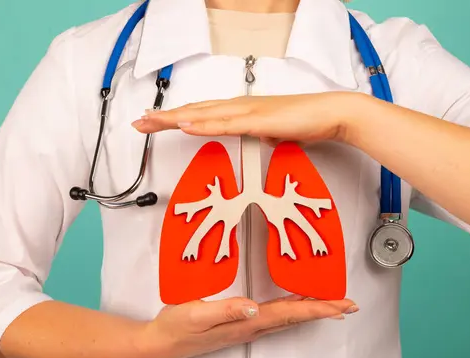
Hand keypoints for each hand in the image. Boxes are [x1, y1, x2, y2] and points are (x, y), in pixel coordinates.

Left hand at [132, 92, 362, 143]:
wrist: (330, 114)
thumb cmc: (305, 121)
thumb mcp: (274, 132)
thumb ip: (260, 134)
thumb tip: (256, 139)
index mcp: (241, 110)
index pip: (202, 112)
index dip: (176, 117)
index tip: (155, 123)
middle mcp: (239, 106)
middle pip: (194, 110)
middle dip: (164, 117)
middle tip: (138, 123)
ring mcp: (247, 111)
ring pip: (203, 114)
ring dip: (175, 118)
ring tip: (150, 122)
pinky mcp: (258, 120)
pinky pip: (225, 123)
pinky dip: (202, 124)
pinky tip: (185, 124)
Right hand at [145, 294, 357, 357]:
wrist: (160, 343)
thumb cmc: (176, 328)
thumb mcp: (197, 315)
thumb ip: (225, 310)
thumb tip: (253, 307)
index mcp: (246, 323)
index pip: (289, 314)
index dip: (317, 309)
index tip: (341, 306)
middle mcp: (250, 326)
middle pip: (295, 318)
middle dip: (323, 311)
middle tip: (348, 304)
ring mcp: (245, 327)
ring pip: (286, 318)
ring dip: (310, 310)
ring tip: (330, 304)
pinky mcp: (238, 323)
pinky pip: (273, 316)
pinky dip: (290, 308)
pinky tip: (293, 304)